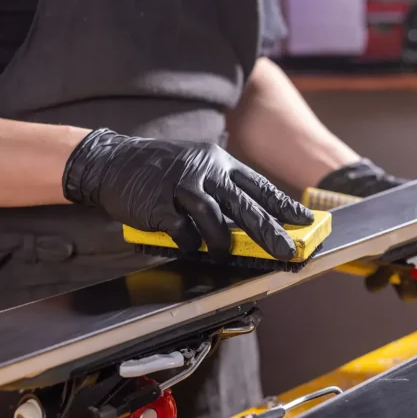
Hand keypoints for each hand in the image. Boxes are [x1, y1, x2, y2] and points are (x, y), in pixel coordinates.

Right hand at [63, 129, 314, 262]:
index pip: (259, 185)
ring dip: (224, 245)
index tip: (304, 220)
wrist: (112, 161)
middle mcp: (204, 170)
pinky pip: (183, 232)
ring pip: (216, 222)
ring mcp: (181, 186)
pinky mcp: (159, 204)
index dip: (283, 205)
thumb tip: (251, 224)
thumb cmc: (159, 169)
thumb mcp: (195, 166)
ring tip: (226, 255)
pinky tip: (189, 246)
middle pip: (246, 206)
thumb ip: (221, 190)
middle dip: (271, 232)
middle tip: (287, 251)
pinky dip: (190, 244)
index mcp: (218, 161)